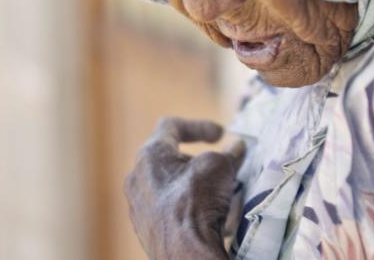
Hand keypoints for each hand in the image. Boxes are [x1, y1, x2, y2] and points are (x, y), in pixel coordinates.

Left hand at [125, 117, 244, 259]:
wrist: (185, 252)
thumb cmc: (197, 200)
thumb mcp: (219, 166)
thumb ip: (227, 153)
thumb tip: (237, 147)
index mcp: (149, 155)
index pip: (171, 126)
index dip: (199, 126)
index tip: (221, 135)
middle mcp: (136, 178)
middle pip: (167, 157)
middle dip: (194, 158)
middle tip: (217, 165)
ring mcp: (137, 206)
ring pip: (166, 185)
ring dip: (190, 183)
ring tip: (214, 191)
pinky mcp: (144, 229)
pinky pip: (165, 208)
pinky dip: (184, 204)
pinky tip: (203, 214)